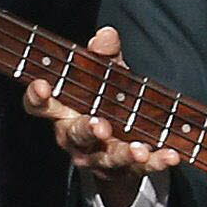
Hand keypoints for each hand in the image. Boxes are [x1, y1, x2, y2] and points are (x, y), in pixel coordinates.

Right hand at [21, 24, 183, 184]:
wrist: (120, 147)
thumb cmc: (106, 103)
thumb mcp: (105, 77)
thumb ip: (103, 57)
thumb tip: (106, 34)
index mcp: (63, 112)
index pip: (40, 106)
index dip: (37, 97)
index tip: (43, 86)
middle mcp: (74, 137)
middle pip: (74, 135)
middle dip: (87, 130)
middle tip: (100, 126)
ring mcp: (97, 157)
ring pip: (106, 157)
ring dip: (123, 153)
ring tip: (139, 150)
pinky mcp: (122, 171)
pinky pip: (139, 168)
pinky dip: (155, 161)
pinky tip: (170, 156)